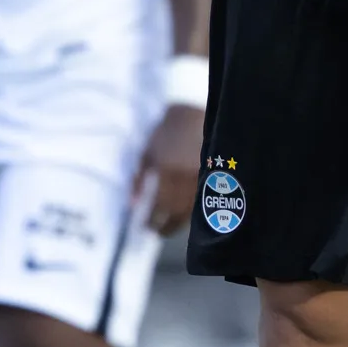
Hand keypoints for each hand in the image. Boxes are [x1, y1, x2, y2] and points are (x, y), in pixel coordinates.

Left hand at [134, 102, 202, 235]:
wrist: (196, 114)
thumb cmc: (167, 132)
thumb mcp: (147, 153)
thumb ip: (137, 180)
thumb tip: (132, 205)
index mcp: (167, 172)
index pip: (158, 207)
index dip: (151, 220)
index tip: (144, 228)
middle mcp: (186, 179)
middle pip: (175, 213)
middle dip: (164, 226)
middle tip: (156, 232)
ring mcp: (203, 180)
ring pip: (191, 211)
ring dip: (178, 222)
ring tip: (168, 228)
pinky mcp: (216, 179)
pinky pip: (203, 203)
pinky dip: (192, 212)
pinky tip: (184, 215)